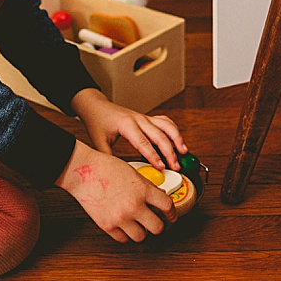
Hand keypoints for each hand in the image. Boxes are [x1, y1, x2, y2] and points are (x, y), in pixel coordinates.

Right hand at [55, 140, 175, 241]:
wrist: (82, 171)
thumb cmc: (105, 167)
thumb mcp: (133, 172)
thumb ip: (147, 187)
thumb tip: (160, 197)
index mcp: (143, 190)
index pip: (168, 207)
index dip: (173, 214)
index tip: (172, 216)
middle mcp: (134, 206)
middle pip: (157, 228)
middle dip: (159, 225)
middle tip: (156, 223)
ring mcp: (120, 218)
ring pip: (141, 237)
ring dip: (141, 231)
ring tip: (138, 224)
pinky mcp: (107, 226)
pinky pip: (123, 239)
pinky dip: (125, 234)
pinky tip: (124, 225)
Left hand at [70, 88, 185, 171]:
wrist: (97, 106)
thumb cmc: (98, 122)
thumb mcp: (99, 141)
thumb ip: (109, 158)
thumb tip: (119, 174)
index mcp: (126, 124)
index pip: (143, 142)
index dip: (154, 156)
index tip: (161, 167)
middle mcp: (138, 119)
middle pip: (159, 135)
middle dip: (170, 152)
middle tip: (175, 166)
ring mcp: (144, 117)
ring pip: (167, 126)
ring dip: (177, 139)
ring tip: (184, 152)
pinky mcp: (147, 118)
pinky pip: (165, 122)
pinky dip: (174, 131)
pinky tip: (178, 141)